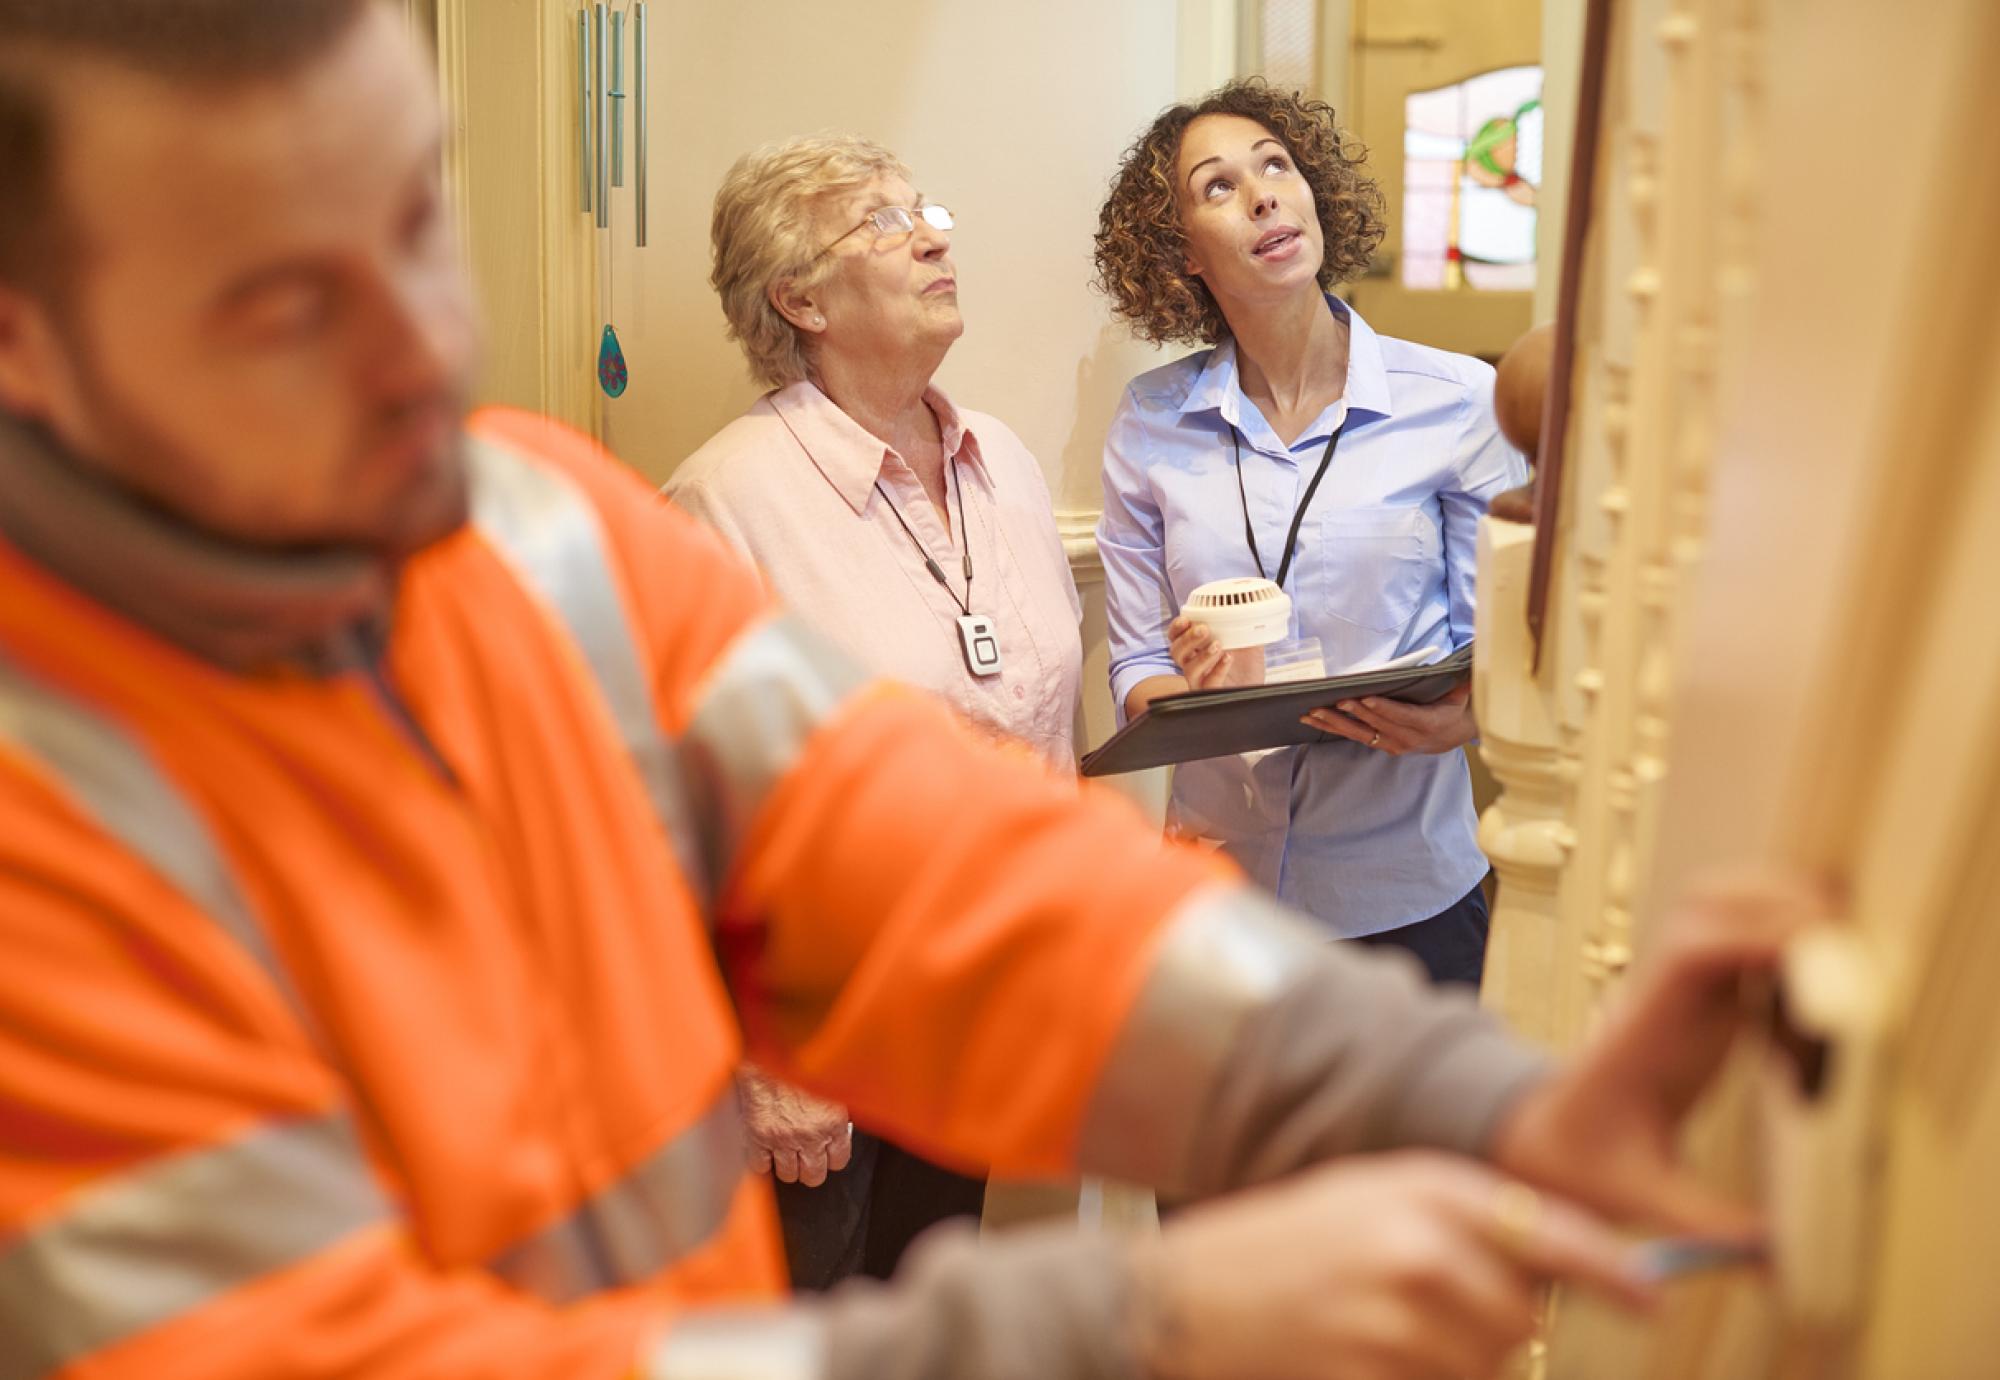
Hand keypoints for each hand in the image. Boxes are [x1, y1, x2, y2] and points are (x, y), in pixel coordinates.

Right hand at [738, 1068, 852, 1187]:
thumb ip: (838, 1107)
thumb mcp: (831, 1082)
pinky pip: (760, 1166)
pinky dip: (762, 1160)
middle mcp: (809, 1135)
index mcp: (833, 1121)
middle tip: (806, 1156)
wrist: (767, 1048)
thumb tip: (843, 1126)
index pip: (838, 1161)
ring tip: (785, 1151)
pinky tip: (765, 1149)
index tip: (827, 1152)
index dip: (832, 1157)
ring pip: (788, 1174)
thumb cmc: (800, 1058)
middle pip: (814, 1175)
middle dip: (811, 1167)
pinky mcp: (757, 1137)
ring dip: (787, 1164)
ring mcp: (782, 1139)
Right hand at [1133, 1152, 1655, 1379]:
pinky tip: (1362, 1358)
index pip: (1553, 1234)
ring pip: (1483, 1364)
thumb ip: (1461, 1220)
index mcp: (1427, 1189)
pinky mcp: (1373, 1375)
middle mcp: (1423, 1250)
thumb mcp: (1371, 1196)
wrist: (1181, 1298)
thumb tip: (1558, 1272)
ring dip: (1449, 1362)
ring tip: (1376, 1332)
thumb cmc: (1282, 1245)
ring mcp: (1398, 1321)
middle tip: (1413, 1307)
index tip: (1653, 1298)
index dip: (1614, 1272)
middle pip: (1520, 1317)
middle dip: (1488, 1325)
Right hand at [1167, 615, 1264, 691]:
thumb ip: (1243, 626)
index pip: (1176, 638)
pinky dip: (1218, 669)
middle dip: (1187, 639)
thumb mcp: (1248, 642)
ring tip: (1219, 645)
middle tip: (1204, 629)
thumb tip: (1249, 606)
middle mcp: (1194, 665)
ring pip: (1189, 670)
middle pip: (1176, 652)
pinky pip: (1209, 684)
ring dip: (1202, 655)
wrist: (1259, 692)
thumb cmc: (1248, 668)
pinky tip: (1228, 658)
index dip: (1176, 629)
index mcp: (1197, 650)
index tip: (1185, 619)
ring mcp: (1202, 682)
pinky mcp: (1213, 695)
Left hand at [1302, 680, 1475, 755]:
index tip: (1365, 699)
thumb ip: (1461, 680)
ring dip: (1334, 724)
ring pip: (1360, 734)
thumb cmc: (1453, 706)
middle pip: (1376, 724)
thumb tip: (1468, 661)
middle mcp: (1408, 739)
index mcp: (1428, 723)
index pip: (1402, 716)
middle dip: (1353, 713)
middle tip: (1331, 701)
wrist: (1454, 734)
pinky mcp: (1381, 745)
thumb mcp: (1461, 692)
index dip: (1383, 709)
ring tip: (1311, 714)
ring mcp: (1393, 745)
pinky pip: (1355, 737)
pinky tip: (1315, 721)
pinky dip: (1334, 729)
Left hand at [1489, 871, 1835, 1239]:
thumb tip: (1778, 1257)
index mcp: (1649, 1031)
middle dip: (1782, 909)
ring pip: (1720, 906)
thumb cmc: (1582, 1163)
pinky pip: (1732, 937)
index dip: (1755, 936)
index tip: (1815, 953)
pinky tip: (1810, 987)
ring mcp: (1677, 988)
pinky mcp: (1693, 995)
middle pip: (1713, 904)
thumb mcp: (1641, 1196)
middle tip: (1845, 961)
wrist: (1535, 1138)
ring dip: (1779, 909)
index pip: (1693, 953)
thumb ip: (1707, 1223)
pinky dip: (1775, 935)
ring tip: (1834, 960)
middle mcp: (1663, 995)